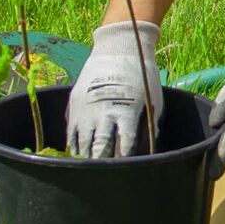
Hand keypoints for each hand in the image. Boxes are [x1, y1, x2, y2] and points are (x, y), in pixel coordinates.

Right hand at [66, 21, 162, 157]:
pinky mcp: (75, 104)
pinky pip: (71, 132)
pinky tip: (77, 154)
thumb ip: (150, 125)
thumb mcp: (153, 99)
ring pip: (83, 143)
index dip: (125, 162)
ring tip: (89, 169)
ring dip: (86, 158)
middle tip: (105, 175)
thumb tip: (150, 149)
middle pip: (101, 149)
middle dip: (103, 164)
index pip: (125, 147)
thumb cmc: (141, 74)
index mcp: (126, 112)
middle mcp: (104, 113)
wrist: (118, 48)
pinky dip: (74, 145)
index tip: (126, 170)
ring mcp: (87, 109)